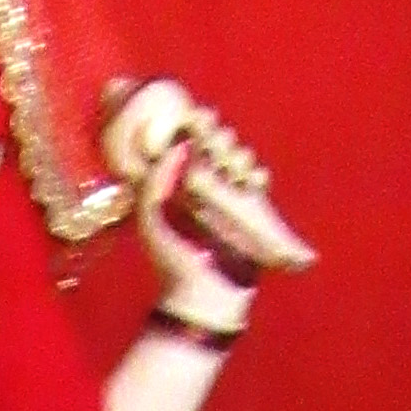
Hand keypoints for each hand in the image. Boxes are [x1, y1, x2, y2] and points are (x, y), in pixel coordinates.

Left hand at [103, 76, 315, 304]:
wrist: (205, 291)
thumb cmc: (171, 258)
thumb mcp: (151, 218)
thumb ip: (154, 181)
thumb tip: (178, 147)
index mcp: (174, 179)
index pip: (188, 137)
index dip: (195, 123)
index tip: (198, 118)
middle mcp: (202, 181)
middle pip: (217, 140)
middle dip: (220, 138)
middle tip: (216, 149)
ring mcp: (228, 192)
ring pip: (239, 154)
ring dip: (238, 157)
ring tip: (232, 173)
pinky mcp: (251, 206)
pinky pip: (258, 176)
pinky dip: (256, 176)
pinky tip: (249, 186)